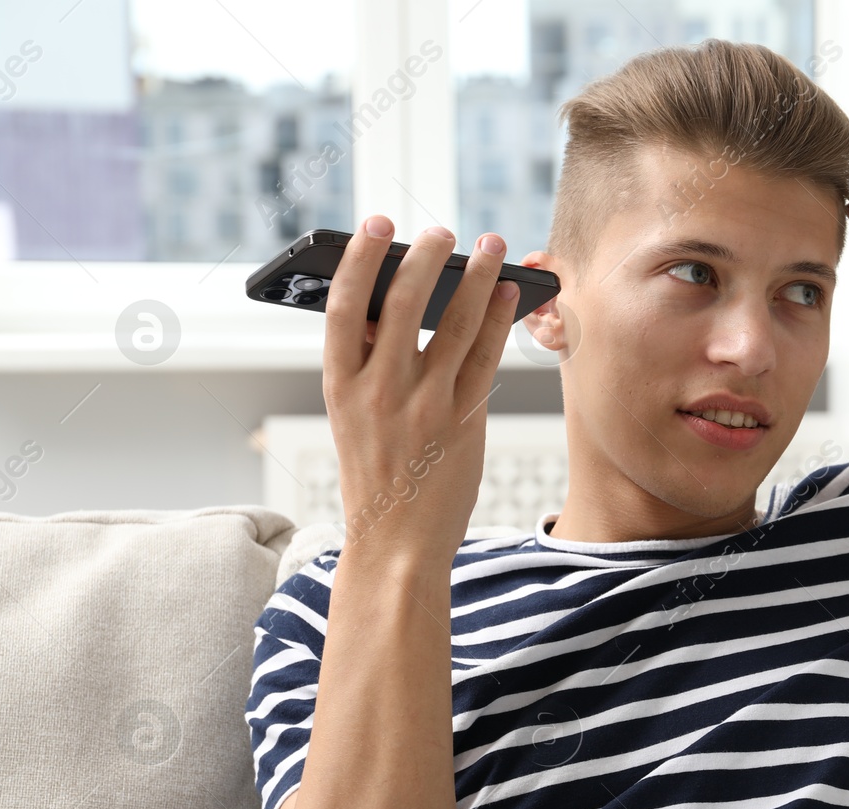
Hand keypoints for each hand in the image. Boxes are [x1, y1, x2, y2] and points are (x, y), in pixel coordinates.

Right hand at [323, 215, 519, 562]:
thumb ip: (365, 364)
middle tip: (442, 230)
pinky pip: (486, 357)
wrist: (395, 543)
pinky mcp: (464, 421)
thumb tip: (391, 305)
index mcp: (339, 386)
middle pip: (404, 305)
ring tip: (491, 246)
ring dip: (478, 278)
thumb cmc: (376, 474)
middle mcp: (380, 392)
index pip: (345, 307)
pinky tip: (509, 294)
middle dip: (426, 258)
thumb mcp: (350, 416)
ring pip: (456, 324)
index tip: (378, 224)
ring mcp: (424, 406)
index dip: (360, 259)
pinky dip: (500, 319)